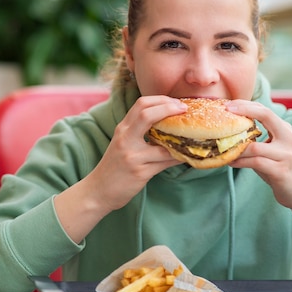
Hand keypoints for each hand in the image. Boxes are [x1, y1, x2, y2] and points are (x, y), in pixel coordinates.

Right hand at [87, 95, 186, 210]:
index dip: (162, 100)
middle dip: (169, 108)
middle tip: (185, 110)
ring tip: (193, 135)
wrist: (98, 191)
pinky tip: (186, 155)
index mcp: (123, 129)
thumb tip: (167, 122)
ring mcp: (132, 156)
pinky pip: (166, 162)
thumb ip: (139, 131)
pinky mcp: (140, 172)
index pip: (141, 104)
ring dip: (181, 138)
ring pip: (162, 143)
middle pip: (146, 114)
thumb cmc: (114, 166)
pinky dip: (178, 157)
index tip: (177, 103)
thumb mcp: (123, 143)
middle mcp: (125, 139)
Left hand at [226, 100, 291, 214]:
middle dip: (244, 111)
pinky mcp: (280, 171)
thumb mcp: (273, 149)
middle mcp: (288, 138)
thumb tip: (231, 130)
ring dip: (236, 148)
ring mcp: (285, 155)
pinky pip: (255, 162)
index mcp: (285, 130)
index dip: (247, 105)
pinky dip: (240, 162)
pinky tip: (231, 162)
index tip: (229, 104)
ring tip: (224, 148)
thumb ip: (259, 138)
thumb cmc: (281, 168)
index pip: (265, 110)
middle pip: (266, 115)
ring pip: (255, 146)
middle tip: (226, 112)